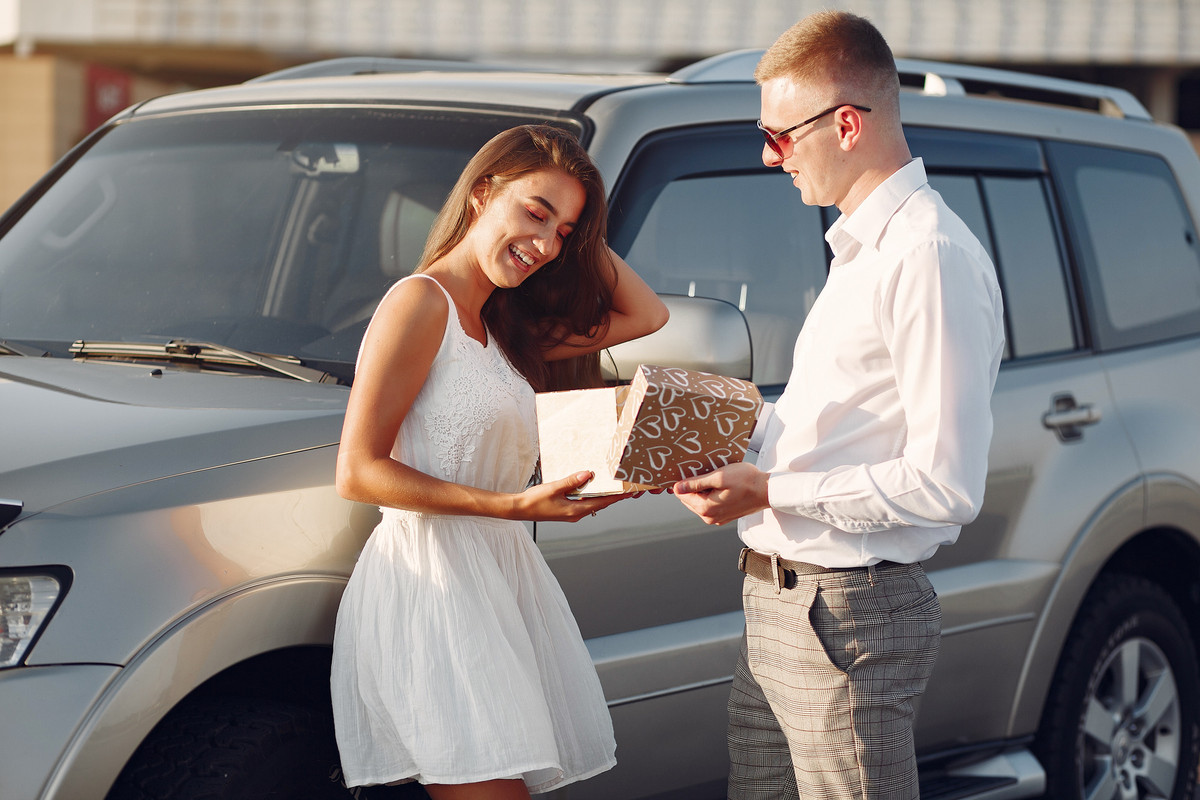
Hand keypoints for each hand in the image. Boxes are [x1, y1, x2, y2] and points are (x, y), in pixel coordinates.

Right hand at [515, 471, 632, 521]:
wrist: (519, 509)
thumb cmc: (534, 501)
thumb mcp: (554, 488)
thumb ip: (572, 481)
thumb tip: (588, 474)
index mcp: (576, 510)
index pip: (602, 502)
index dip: (617, 497)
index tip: (629, 492)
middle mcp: (576, 514)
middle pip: (600, 503)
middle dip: (613, 496)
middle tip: (625, 487)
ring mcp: (571, 513)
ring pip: (592, 503)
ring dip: (602, 494)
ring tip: (612, 485)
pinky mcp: (566, 510)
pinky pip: (583, 502)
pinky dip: (590, 495)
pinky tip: (591, 486)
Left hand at [672, 462, 769, 525]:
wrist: (767, 490)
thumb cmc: (746, 481)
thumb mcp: (718, 477)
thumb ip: (696, 483)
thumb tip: (677, 488)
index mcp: (705, 508)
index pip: (681, 494)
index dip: (684, 480)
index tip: (691, 470)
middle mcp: (709, 517)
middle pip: (689, 499)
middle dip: (693, 486)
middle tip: (706, 472)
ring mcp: (717, 518)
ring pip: (700, 501)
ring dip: (703, 489)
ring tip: (717, 478)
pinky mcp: (725, 515)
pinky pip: (710, 504)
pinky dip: (712, 494)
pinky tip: (722, 485)